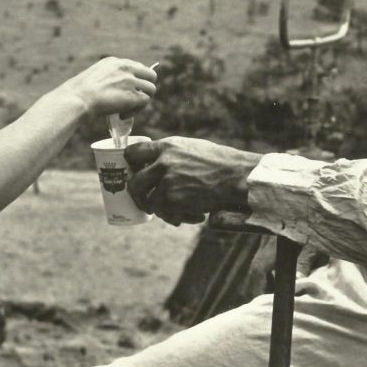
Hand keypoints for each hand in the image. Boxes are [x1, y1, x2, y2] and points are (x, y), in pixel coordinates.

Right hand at [61, 57, 156, 118]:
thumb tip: (116, 88)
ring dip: (141, 101)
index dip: (137, 79)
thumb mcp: (95, 76)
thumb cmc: (80, 92)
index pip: (137, 67)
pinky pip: (145, 102)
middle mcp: (125, 68)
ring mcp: (130, 81)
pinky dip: (136, 111)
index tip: (131, 89)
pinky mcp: (133, 96)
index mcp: (115, 62)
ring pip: (151, 89)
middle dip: (145, 87)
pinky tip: (122, 115)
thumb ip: (109, 78)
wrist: (78, 98)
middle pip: (150, 75)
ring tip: (127, 109)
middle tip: (135, 99)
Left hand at [126, 137, 260, 225]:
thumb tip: (152, 163)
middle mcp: (163, 163)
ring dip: (160, 211)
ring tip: (174, 213)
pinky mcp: (175, 201)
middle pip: (135, 183)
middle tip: (145, 202)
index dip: (130, 164)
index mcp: (166, 147)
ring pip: (150, 203)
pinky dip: (178, 219)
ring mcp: (168, 183)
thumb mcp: (190, 148)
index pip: (133, 152)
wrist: (236, 175)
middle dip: (137, 195)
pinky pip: (167, 215)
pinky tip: (193, 217)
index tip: (133, 172)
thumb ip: (170, 153)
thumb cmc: (218, 161)